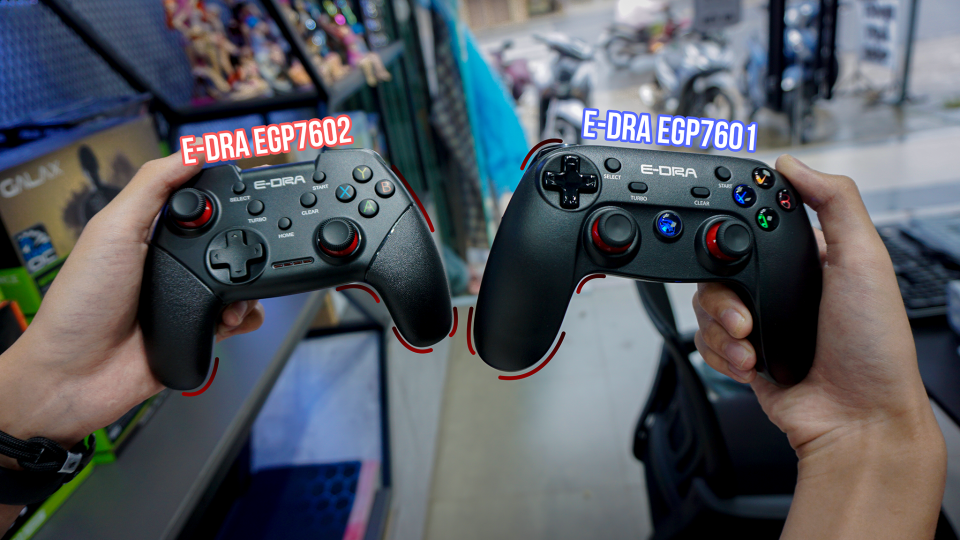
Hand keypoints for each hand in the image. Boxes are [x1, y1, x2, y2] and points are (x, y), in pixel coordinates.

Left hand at [0, 152, 263, 450]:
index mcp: (150, 232)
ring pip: (242, 279)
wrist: (78, 375)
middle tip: (253, 243)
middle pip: (230, 239)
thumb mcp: (113, 229)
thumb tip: (193, 151)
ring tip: (234, 292)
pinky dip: (246, 317)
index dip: (225, 192)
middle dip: (247, 242)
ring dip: (250, 284)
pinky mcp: (201, 330)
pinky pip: (240, 318)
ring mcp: (188, 297)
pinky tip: (230, 318)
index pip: (199, 201)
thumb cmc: (81, 304)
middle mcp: (172, 263)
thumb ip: (153, 187)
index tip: (253, 180)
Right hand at [692, 155, 944, 537]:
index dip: (735, 226)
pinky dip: (721, 352)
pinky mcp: (743, 355)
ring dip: (722, 326)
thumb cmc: (873, 347)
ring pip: (706, 304)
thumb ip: (833, 202)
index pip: (755, 225)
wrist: (855, 420)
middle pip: (719, 265)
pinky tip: (750, 363)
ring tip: (751, 342)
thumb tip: (796, 164)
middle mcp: (783, 288)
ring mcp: (761, 322)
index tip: (722, 232)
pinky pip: (705, 341)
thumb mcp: (864, 259)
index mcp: (811, 258)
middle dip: (722, 290)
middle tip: (745, 310)